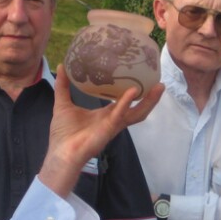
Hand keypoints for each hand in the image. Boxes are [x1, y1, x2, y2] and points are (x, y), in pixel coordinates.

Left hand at [39, 64, 162, 196]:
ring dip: (148, 101)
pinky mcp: (108, 129)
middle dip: (150, 98)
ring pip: (136, 113)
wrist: (61, 153)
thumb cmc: (63, 133)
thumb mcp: (63, 104)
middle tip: (159, 83)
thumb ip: (63, 86)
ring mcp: (113, 125)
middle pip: (137, 109)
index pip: (125, 103)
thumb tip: (61, 66)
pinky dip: (125, 103)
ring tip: (158, 88)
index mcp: (106, 115)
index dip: (134, 92)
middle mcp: (113, 120)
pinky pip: (120, 115)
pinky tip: (132, 92)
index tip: (142, 77)